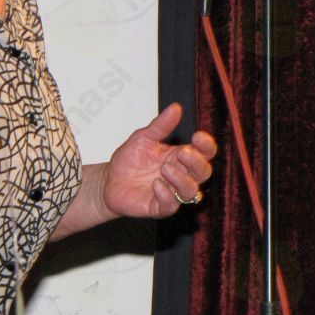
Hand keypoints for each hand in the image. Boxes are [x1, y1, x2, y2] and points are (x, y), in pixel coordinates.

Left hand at [99, 102, 217, 218]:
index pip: (204, 153)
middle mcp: (181, 175)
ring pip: (192, 191)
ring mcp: (172, 192)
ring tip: (164, 168)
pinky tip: (156, 184)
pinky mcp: (160, 207)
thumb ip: (160, 126)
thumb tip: (176, 107)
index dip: (206, 146)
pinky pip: (171, 205)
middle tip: (182, 153)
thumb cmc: (129, 159)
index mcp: (180, 157)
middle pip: (204, 172)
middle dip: (197, 162)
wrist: (108, 180)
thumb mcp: (143, 138)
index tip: (198, 136)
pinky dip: (167, 195)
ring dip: (181, 179)